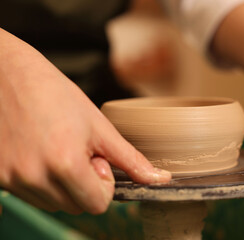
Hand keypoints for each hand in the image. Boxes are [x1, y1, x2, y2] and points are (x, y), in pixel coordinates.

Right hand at [0, 29, 170, 214]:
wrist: (5, 72)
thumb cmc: (53, 92)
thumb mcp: (98, 125)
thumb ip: (130, 159)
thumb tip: (159, 179)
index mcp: (64, 163)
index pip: (97, 205)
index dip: (104, 184)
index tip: (97, 160)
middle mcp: (34, 177)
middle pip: (76, 207)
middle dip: (85, 184)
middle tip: (77, 151)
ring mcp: (12, 179)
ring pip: (54, 204)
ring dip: (63, 185)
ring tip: (57, 149)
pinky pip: (30, 195)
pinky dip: (42, 182)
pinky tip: (40, 153)